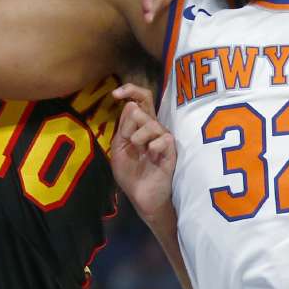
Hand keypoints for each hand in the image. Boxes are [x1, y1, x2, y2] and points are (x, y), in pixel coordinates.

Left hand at [110, 83, 176, 223]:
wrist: (141, 198)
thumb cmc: (131, 173)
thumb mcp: (119, 148)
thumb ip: (123, 128)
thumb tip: (131, 104)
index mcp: (140, 125)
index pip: (141, 98)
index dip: (130, 90)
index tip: (116, 94)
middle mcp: (154, 128)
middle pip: (147, 103)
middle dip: (133, 119)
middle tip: (130, 139)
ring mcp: (164, 139)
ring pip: (152, 123)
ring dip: (139, 135)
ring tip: (138, 149)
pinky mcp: (172, 152)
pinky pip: (165, 139)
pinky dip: (154, 145)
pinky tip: (151, 154)